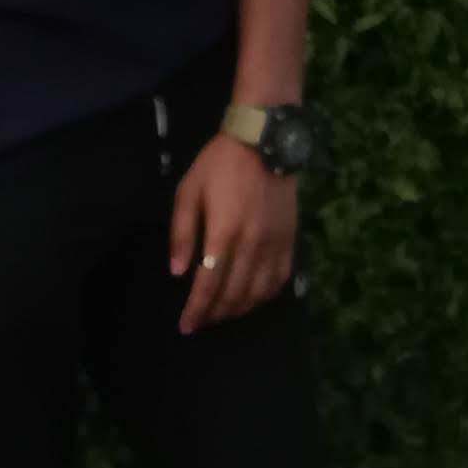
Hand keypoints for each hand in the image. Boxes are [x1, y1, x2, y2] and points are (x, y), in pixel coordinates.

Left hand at [170, 132, 298, 336]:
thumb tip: (177, 272)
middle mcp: (251, 245)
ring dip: (239, 310)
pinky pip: (280, 279)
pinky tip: (254, 298)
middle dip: (215, 314)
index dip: (196, 311)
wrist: (264, 141)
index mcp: (222, 234)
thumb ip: (182, 233)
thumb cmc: (219, 164)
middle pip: (233, 295)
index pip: (208, 286)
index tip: (186, 327)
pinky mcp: (290, 239)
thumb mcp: (188, 191)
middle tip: (202, 321)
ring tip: (224, 313)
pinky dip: (266, 296)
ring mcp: (274, 244)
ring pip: (258, 293)